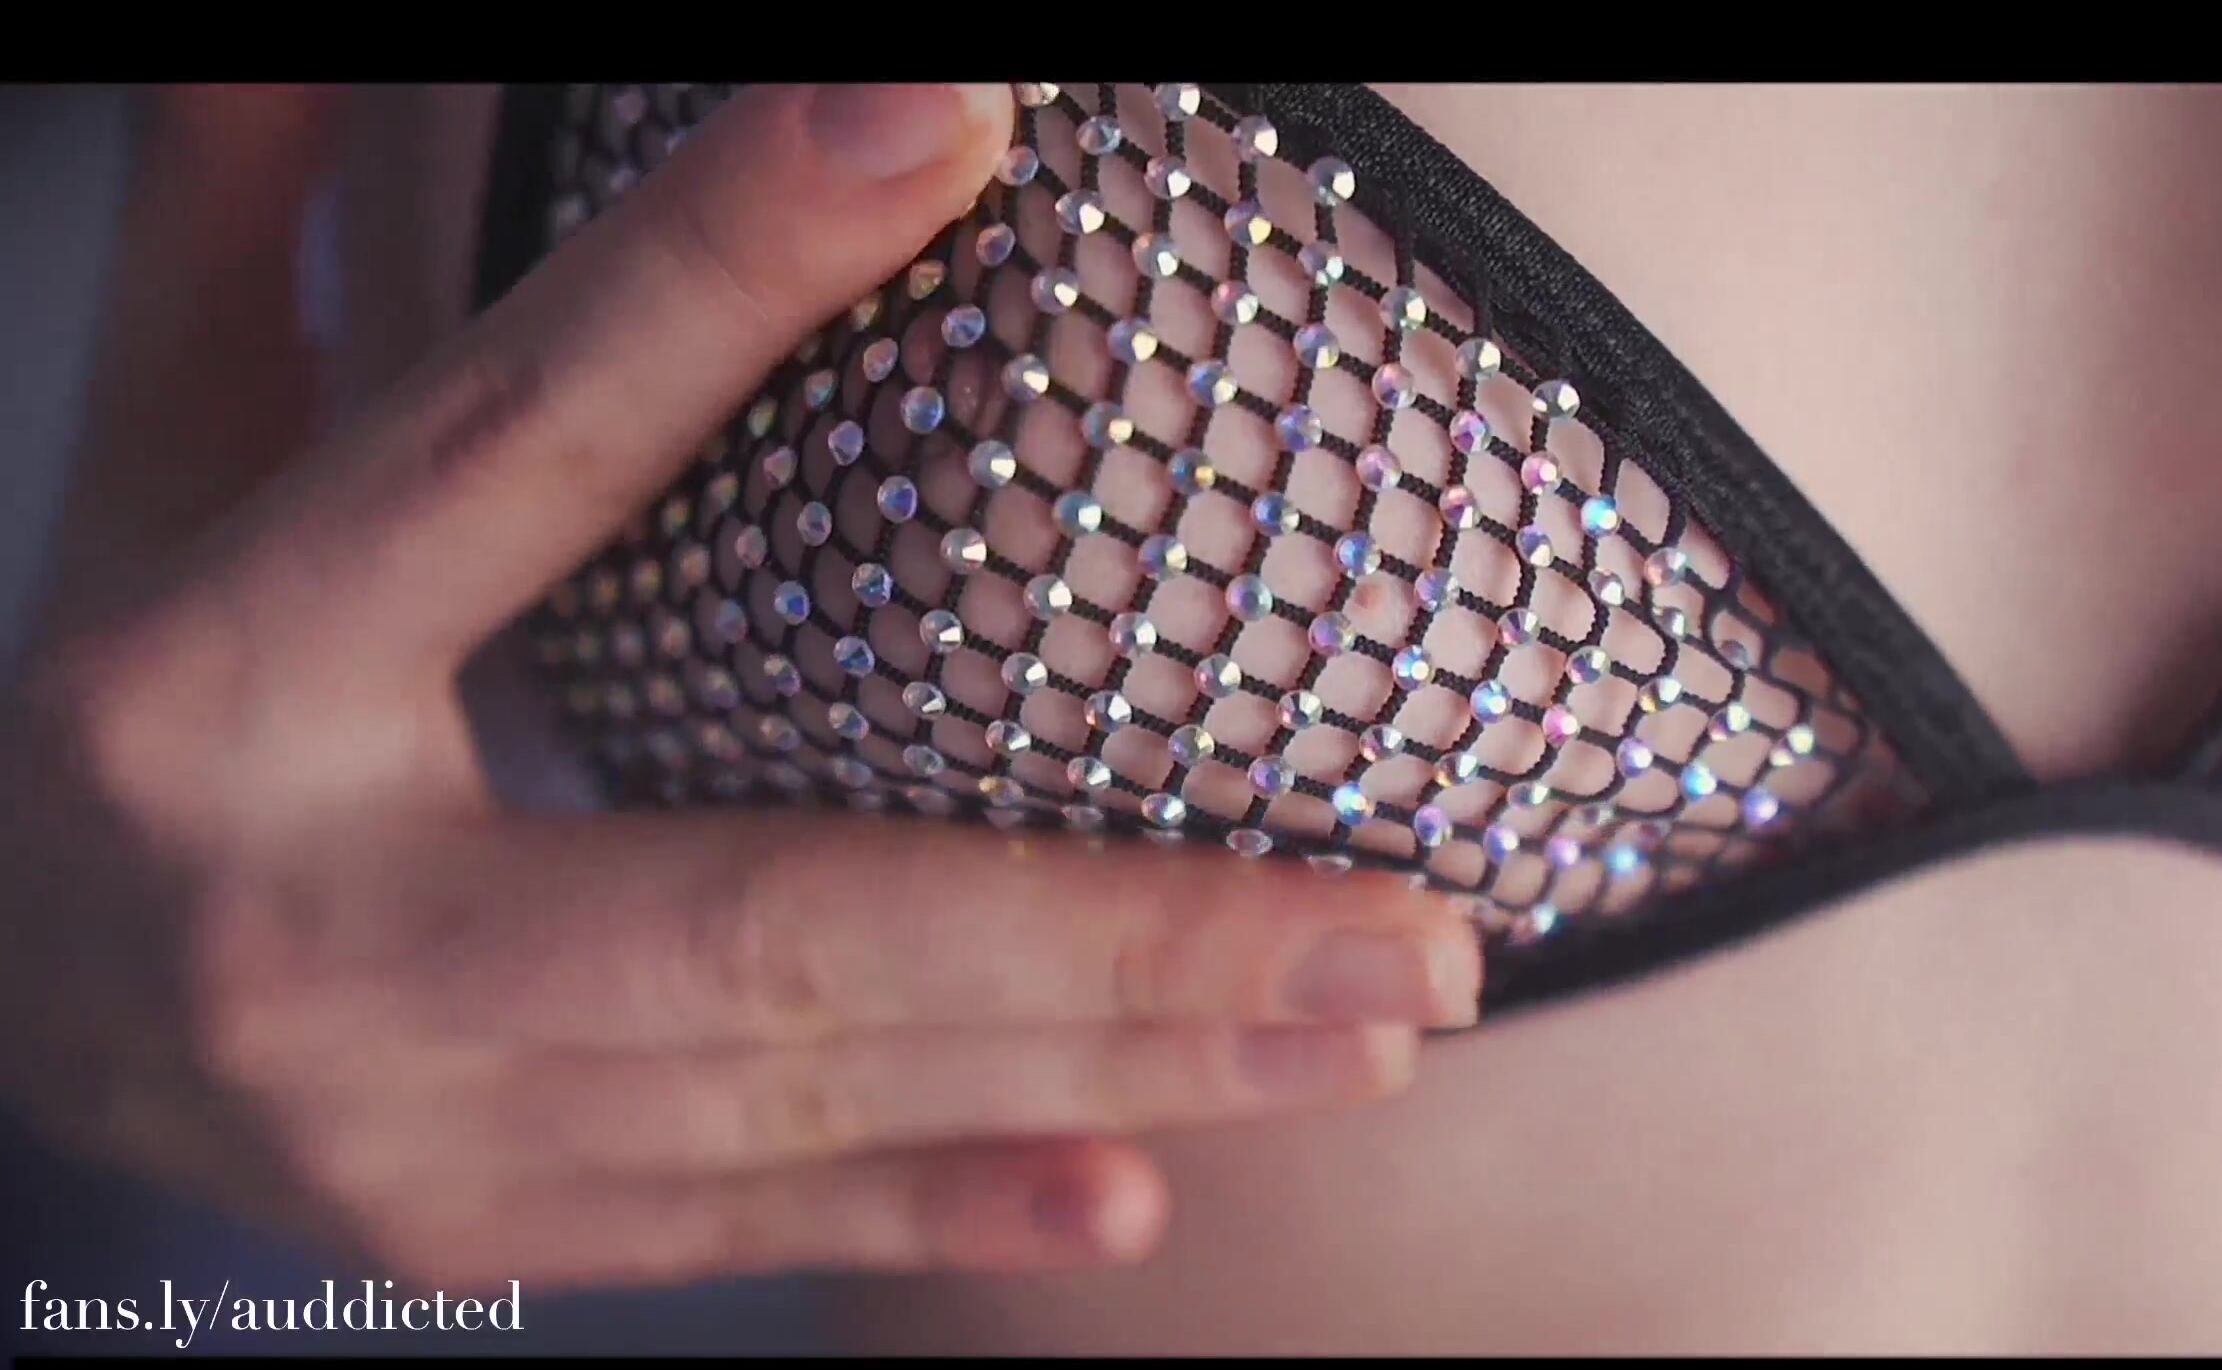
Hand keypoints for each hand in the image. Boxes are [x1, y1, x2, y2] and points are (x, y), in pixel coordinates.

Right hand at [0, 83, 1481, 1292]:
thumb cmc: (143, 659)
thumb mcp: (178, 429)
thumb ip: (274, 216)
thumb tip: (295, 3)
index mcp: (227, 657)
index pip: (517, 440)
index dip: (721, 270)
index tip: (950, 119)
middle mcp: (309, 921)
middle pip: (762, 910)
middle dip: (1109, 923)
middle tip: (1403, 912)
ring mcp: (395, 1116)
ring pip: (807, 1089)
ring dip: (1114, 1057)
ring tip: (1374, 1015)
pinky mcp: (461, 1226)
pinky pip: (744, 1219)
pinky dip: (950, 1210)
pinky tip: (1147, 1189)